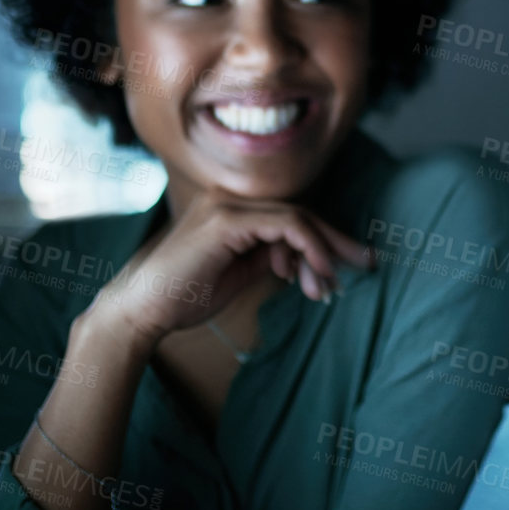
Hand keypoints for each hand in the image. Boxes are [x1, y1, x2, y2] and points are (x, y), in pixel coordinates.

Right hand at [89, 189, 372, 346]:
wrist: (140, 311)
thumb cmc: (183, 297)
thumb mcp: (238, 274)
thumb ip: (267, 256)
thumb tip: (302, 257)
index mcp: (231, 208)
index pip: (290, 216)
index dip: (324, 239)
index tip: (349, 265)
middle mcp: (230, 198)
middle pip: (301, 213)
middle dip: (337, 241)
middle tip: (367, 262)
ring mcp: (227, 205)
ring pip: (298, 217)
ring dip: (323, 253)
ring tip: (330, 287)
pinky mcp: (227, 220)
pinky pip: (286, 225)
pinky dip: (309, 249)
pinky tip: (316, 275)